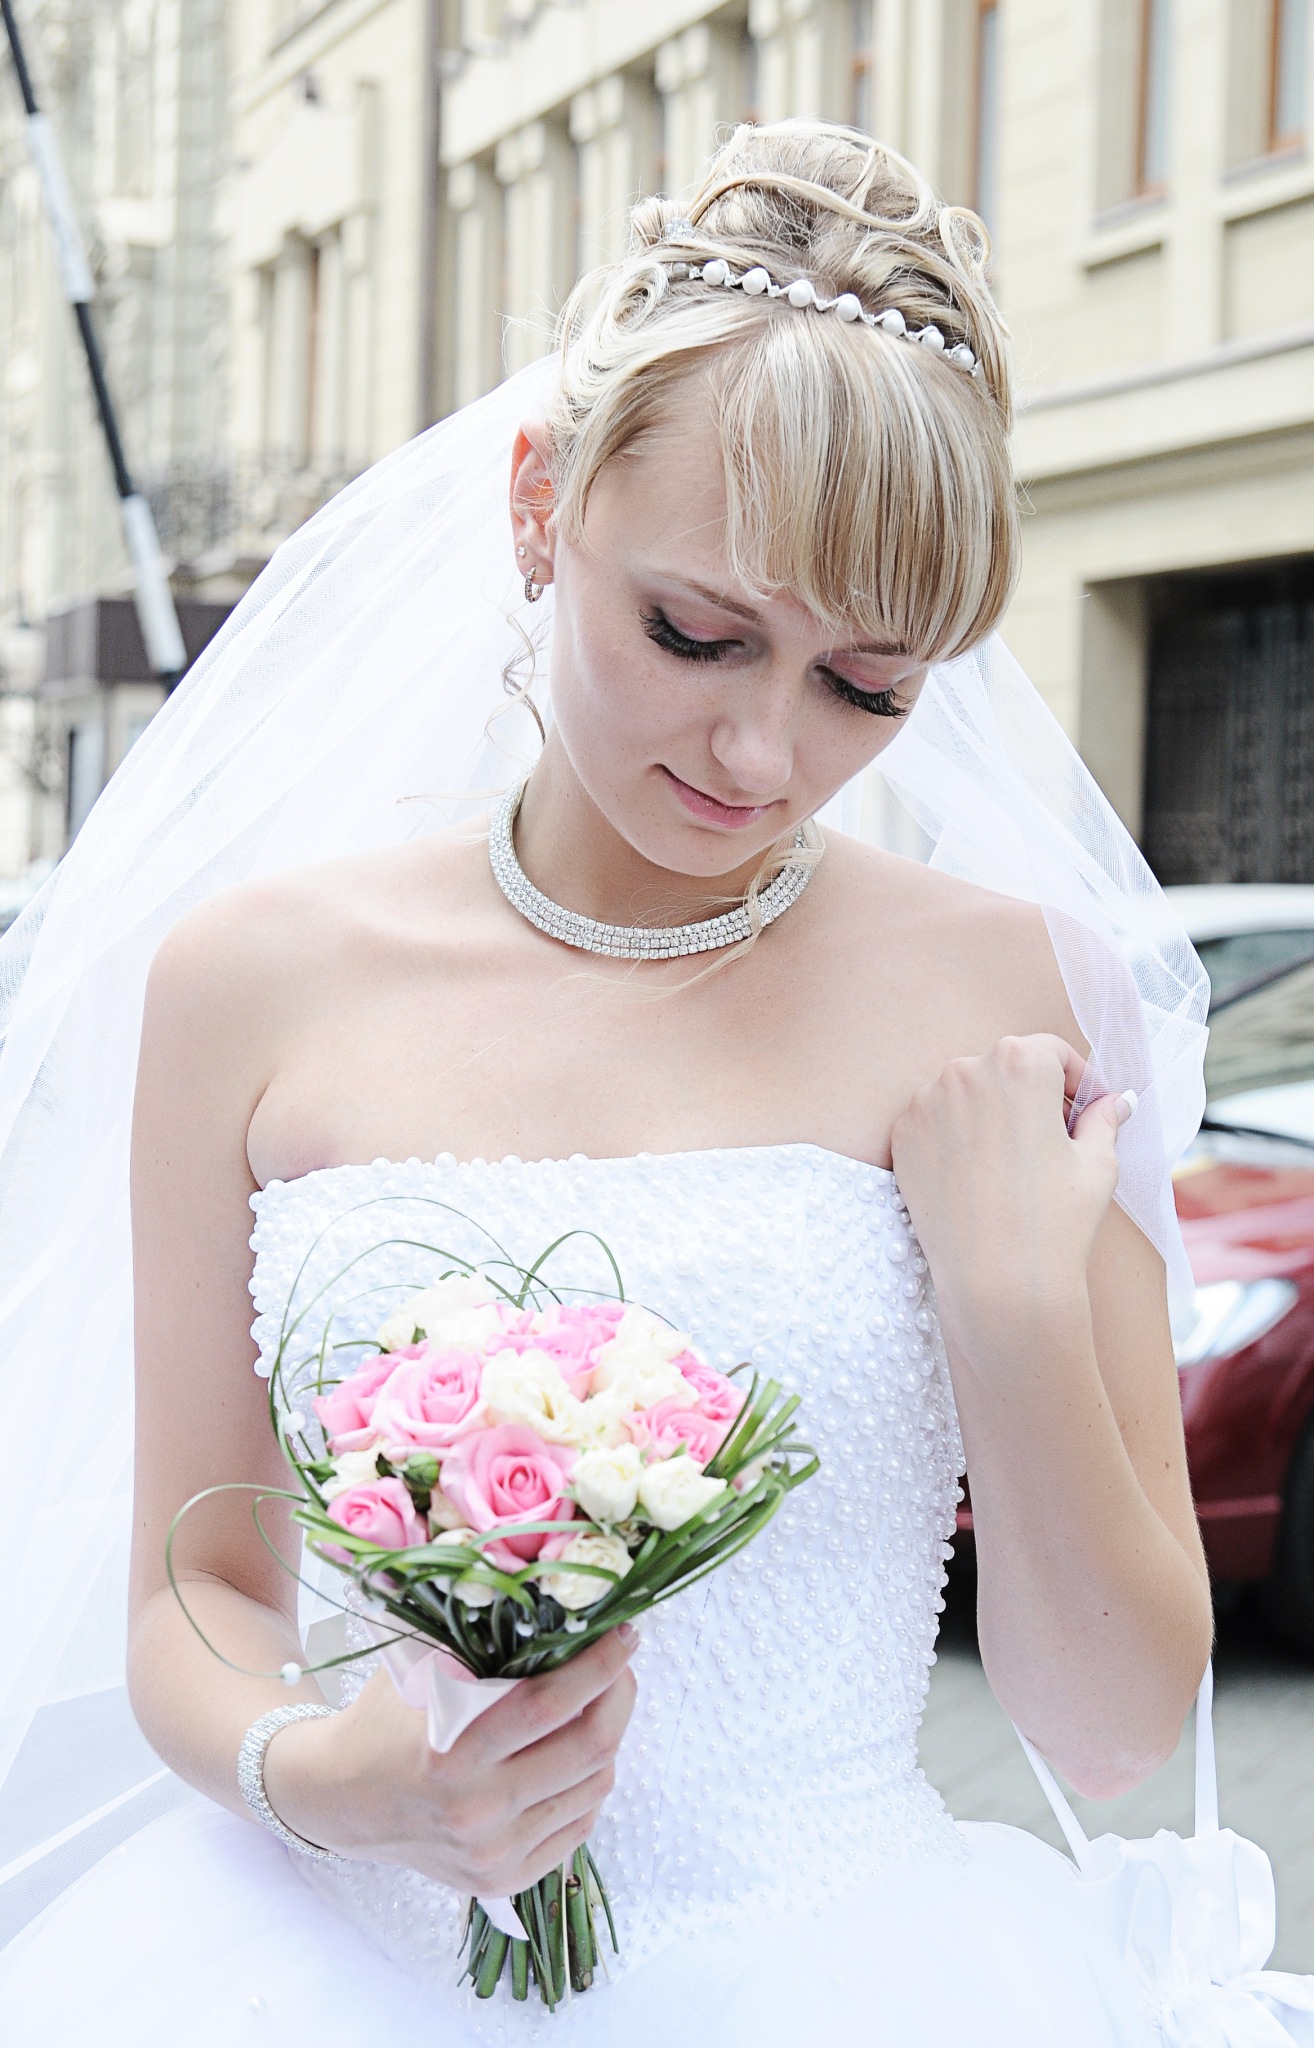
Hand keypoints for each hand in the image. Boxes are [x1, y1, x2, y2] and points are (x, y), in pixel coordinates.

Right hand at [263, 1626, 638, 1892]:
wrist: (341, 1801)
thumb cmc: (383, 1721)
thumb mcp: (420, 1670)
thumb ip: (480, 1644)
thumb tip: (556, 1605)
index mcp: (451, 1755)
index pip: (549, 1706)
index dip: (598, 1666)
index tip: (623, 1633)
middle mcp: (477, 1812)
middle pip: (588, 1750)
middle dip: (619, 1697)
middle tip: (621, 1665)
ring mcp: (494, 1853)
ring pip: (593, 1788)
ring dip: (607, 1739)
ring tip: (595, 1705)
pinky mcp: (505, 1880)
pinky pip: (579, 1825)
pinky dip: (586, 1784)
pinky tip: (571, 1755)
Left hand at [889, 1033, 1132, 1324]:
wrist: (997, 1282)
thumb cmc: (1056, 1220)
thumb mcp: (1097, 1163)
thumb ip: (1103, 1118)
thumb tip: (1116, 1101)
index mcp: (1019, 1063)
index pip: (1049, 1051)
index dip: (1073, 1079)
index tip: (1084, 1108)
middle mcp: (964, 1070)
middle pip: (1005, 1068)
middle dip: (1030, 1094)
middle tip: (1053, 1138)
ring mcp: (926, 1102)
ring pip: (967, 1092)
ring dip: (990, 1112)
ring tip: (1013, 1162)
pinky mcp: (902, 1135)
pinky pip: (935, 1121)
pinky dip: (955, 1136)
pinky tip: (978, 1176)